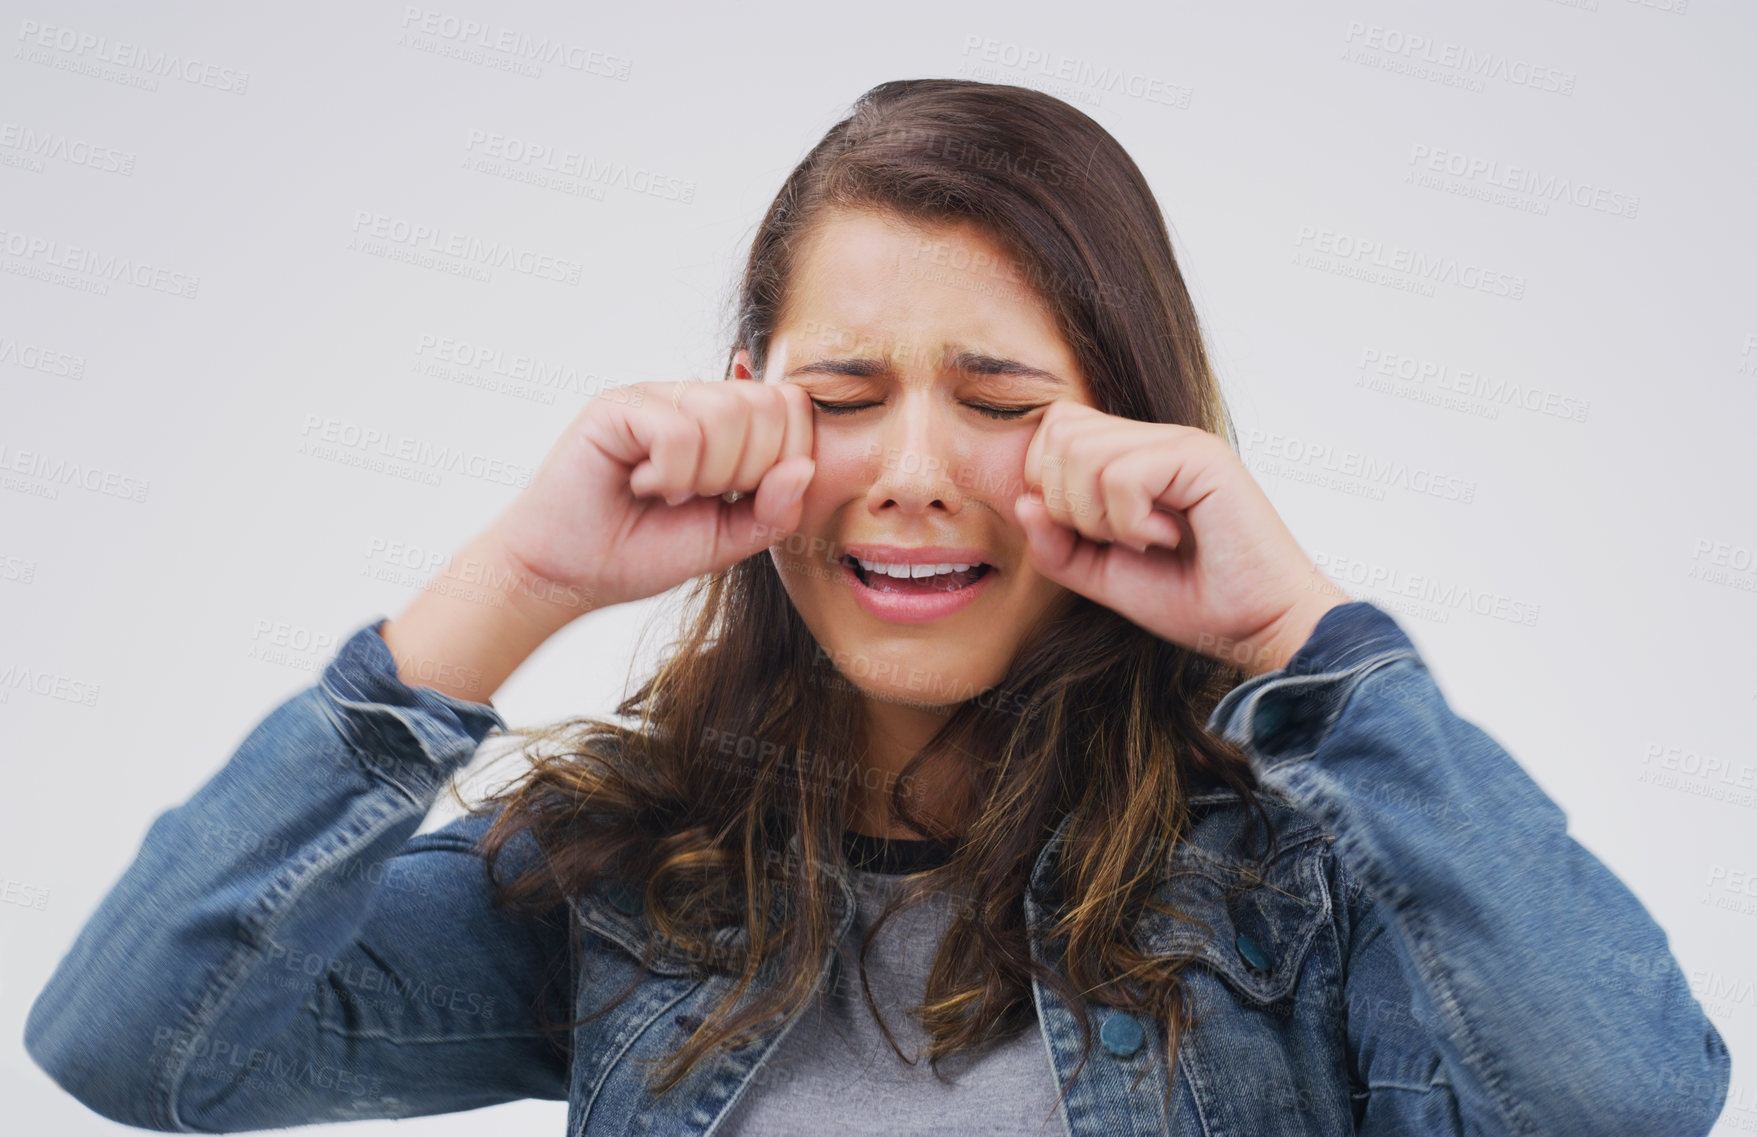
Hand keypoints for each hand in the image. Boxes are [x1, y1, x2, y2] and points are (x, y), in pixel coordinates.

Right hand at [489, 379, 815, 616]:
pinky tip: (641, 485)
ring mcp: (656, 396)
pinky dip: (669, 475)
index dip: (785, 459)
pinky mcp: (619, 405)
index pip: (792, 407)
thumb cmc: (642, 552)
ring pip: (728, 413)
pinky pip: (679, 431)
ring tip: (668, 493)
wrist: (571, 575)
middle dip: (746, 471)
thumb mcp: (728, 539)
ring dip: (705, 475)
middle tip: (699, 497)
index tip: (738, 498)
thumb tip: (805, 468)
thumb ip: (774, 510)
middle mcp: (694, 398)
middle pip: (769, 405)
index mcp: (728, 423)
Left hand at [1012, 402, 1351, 675]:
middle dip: (1066, 501)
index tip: (1092, 535)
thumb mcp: (1102, 575)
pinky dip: (1130, 522)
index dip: (1048, 487)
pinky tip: (1166, 537)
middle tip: (1114, 539)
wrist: (1255, 626)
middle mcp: (1156, 437)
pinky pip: (1121, 475)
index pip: (1055, 429)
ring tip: (1144, 541)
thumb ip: (1056, 542)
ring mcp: (1180, 442)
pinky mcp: (1201, 458)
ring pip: (1083, 451)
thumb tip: (1022, 501)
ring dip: (1098, 516)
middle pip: (1060, 432)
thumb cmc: (1191, 599)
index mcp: (1133, 454)